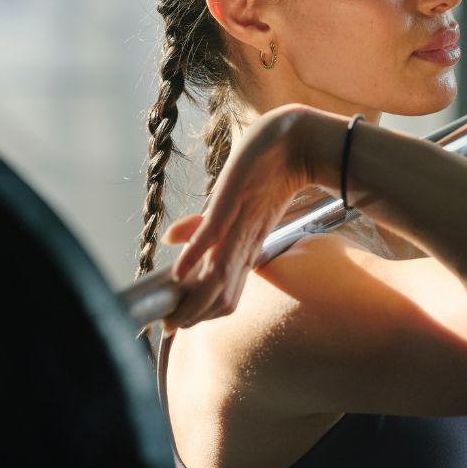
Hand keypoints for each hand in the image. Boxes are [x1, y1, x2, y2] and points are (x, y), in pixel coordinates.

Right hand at [158, 103, 311, 330]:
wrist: (297, 141)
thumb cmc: (267, 172)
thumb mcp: (230, 205)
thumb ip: (202, 226)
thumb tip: (172, 241)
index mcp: (245, 249)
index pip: (225, 296)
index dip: (201, 315)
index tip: (175, 325)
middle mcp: (243, 244)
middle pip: (222, 297)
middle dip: (194, 316)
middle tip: (169, 326)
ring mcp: (238, 225)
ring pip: (219, 277)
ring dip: (194, 299)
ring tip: (173, 316)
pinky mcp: (230, 204)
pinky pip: (212, 236)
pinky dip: (194, 257)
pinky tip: (178, 274)